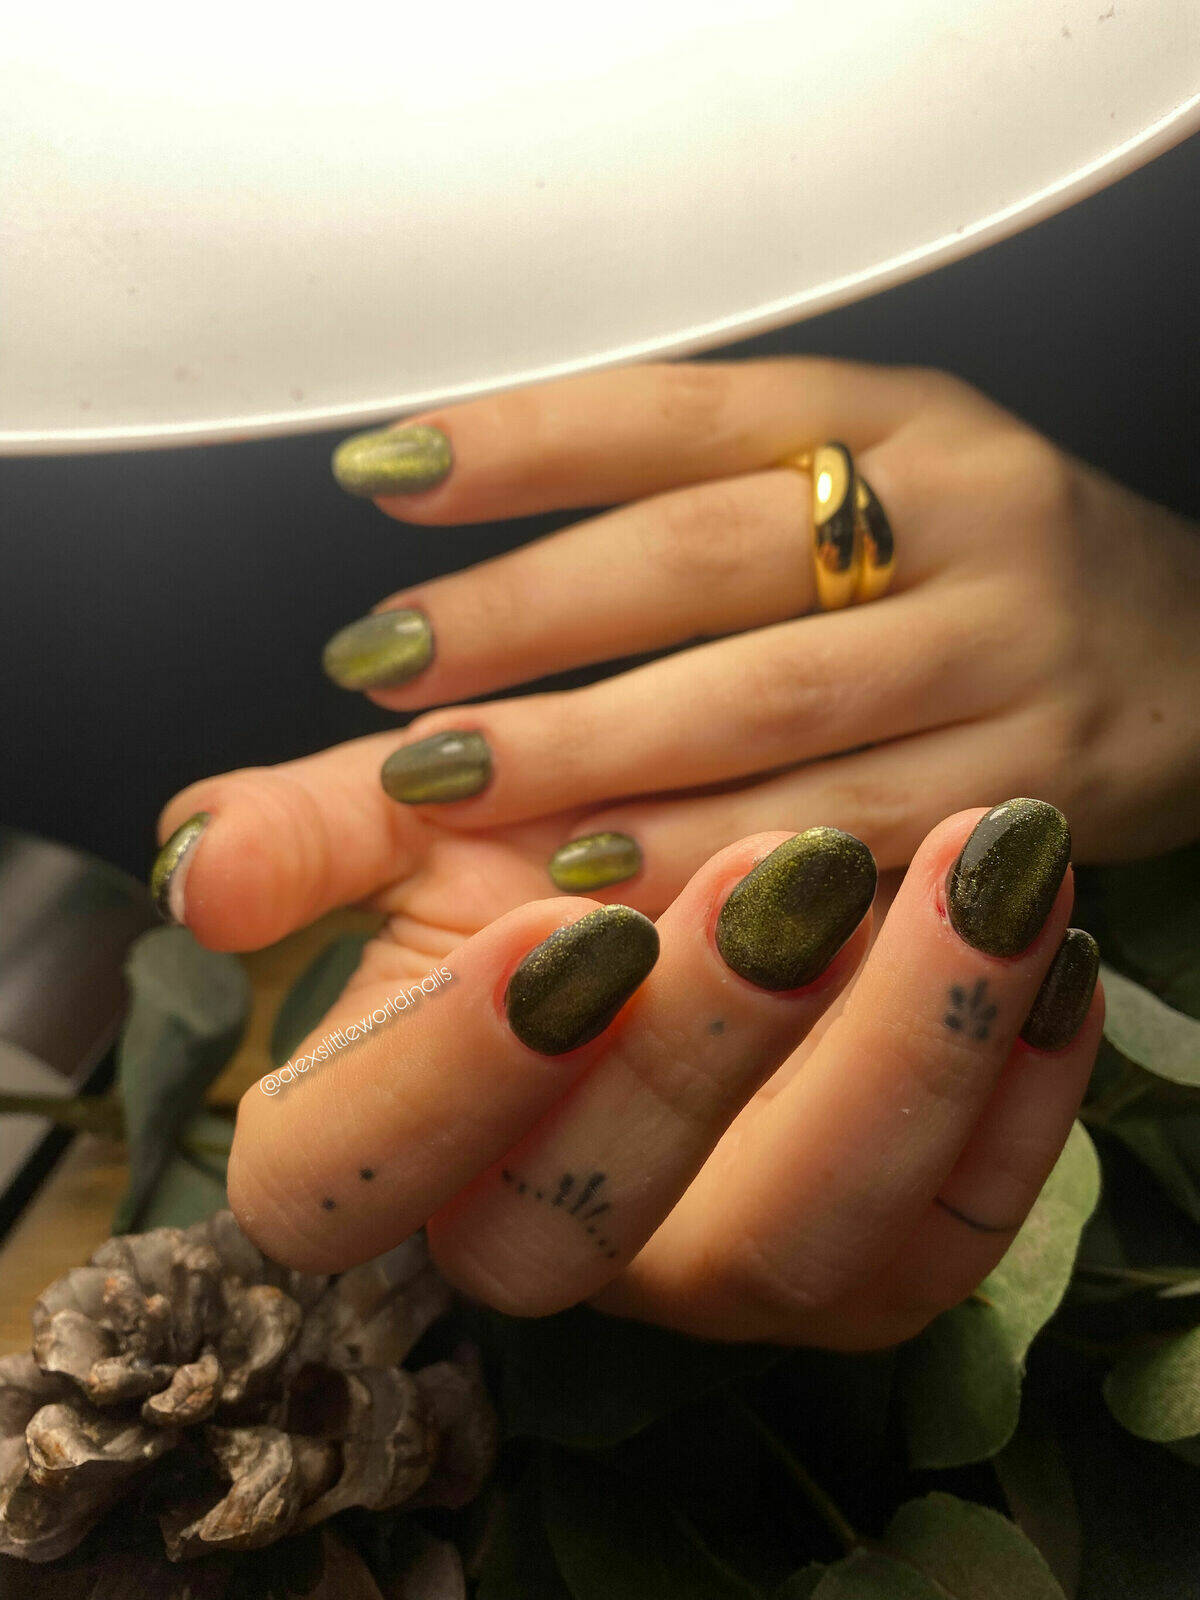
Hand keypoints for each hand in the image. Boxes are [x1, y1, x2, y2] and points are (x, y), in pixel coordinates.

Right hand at [205, 796, 1101, 1349]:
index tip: (557, 918)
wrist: (706, 887)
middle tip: (793, 868)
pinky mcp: (876, 1257)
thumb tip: (197, 859)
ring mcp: (725, 1263)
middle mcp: (558, 1237)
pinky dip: (1023, 1090)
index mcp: (407, 1142)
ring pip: (806, 1240)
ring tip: (986, 875)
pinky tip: (1055, 947)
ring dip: (906, 1057)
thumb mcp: (428, 822)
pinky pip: (961, 1225)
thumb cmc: (546, 857)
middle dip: (696, 1053)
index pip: (348, 1186)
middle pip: (587, 1227)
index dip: (444, 1076)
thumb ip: (319, 835)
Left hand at [321, 355, 1199, 911]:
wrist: (1193, 651)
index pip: (682, 411)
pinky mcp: (1026, 788)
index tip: (385, 477)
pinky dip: (707, 859)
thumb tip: (491, 524)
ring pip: (766, 703)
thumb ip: (720, 490)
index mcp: (898, 416)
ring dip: (589, 747)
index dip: (526, 441)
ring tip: (441, 778)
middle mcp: (957, 515)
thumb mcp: (882, 472)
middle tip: (382, 662)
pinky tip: (589, 879)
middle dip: (526, 614)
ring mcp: (1000, 654)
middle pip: (706, 557)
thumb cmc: (982, 562)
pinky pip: (841, 829)